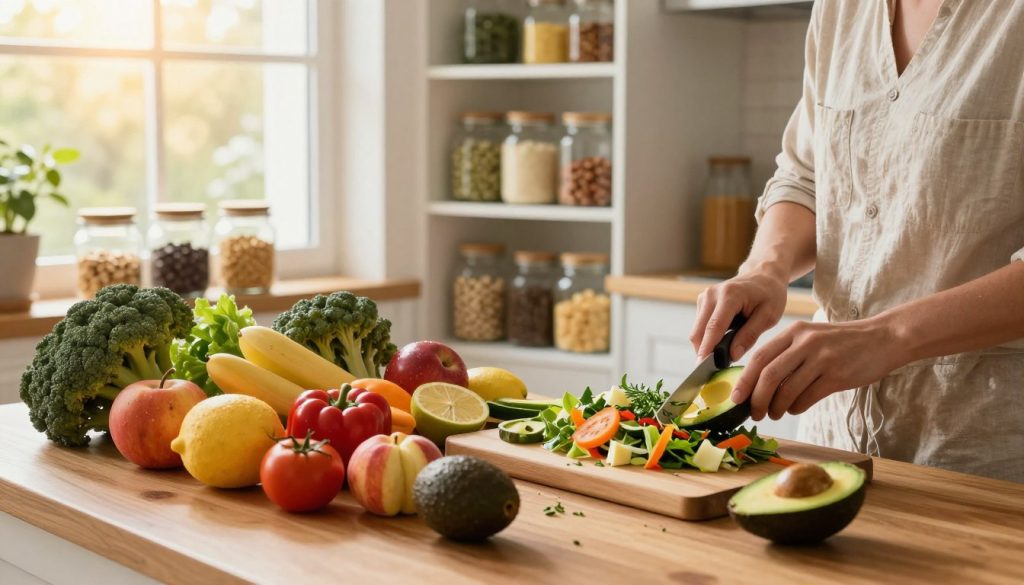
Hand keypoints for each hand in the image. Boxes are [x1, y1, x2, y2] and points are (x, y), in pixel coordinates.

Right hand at [690, 269, 788, 360]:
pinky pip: (700, 326)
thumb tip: (732, 355)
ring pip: (697, 330)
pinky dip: (707, 337)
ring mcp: (705, 297)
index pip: (714, 326)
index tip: (702, 366)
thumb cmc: (770, 295)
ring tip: (723, 355)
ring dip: (705, 345)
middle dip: (704, 351)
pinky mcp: (702, 302)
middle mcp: (712, 294)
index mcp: (730, 295)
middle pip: (699, 330)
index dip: (707, 347)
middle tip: (716, 368)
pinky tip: (722, 341)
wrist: (763, 276)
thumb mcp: (768, 316)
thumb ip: (750, 335)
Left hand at [731, 318, 904, 419]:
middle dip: (756, 399)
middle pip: (769, 375)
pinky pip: (807, 398)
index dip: (744, 380)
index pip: (760, 357)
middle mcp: (805, 343)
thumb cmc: (841, 343)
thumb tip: (757, 383)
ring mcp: (822, 359)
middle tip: (754, 413)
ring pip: (787, 390)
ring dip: (777, 408)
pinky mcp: (837, 376)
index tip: (736, 398)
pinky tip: (795, 408)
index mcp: (794, 332)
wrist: (883, 338)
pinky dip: (796, 407)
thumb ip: (786, 354)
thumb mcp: (810, 338)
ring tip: (775, 413)